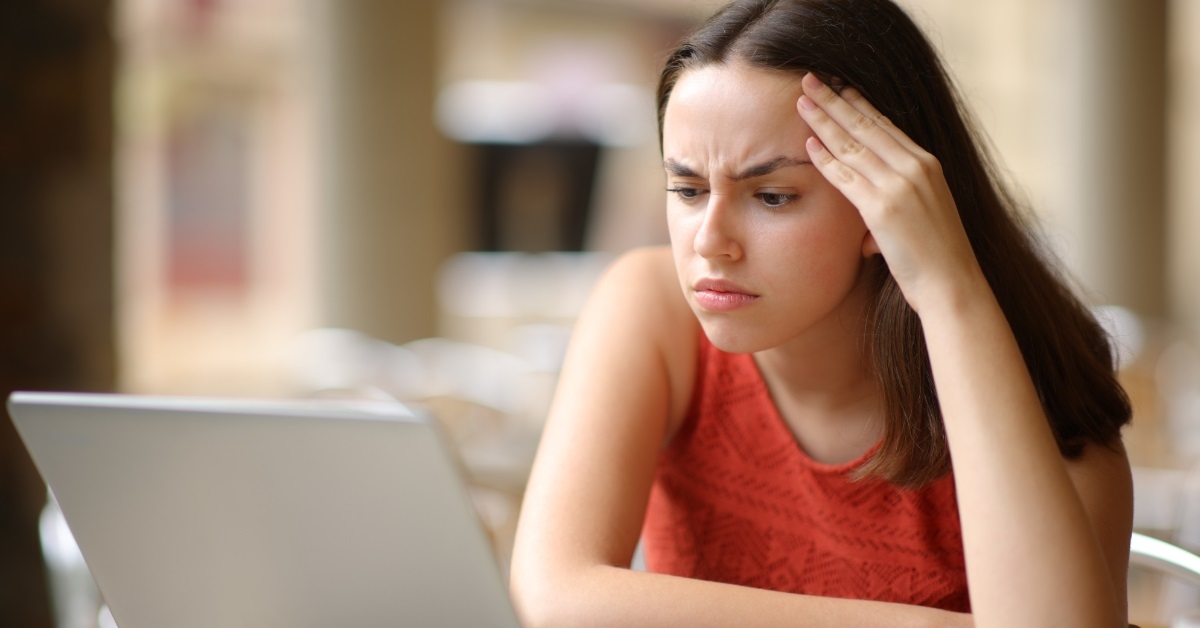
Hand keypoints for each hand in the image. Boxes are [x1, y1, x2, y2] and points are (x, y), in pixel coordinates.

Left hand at [795, 72, 983, 314]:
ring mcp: (900, 186)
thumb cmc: (937, 258)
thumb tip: (872, 212)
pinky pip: (846, 176)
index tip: (841, 87)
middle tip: (811, 81)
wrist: (952, 284)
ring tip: (802, 102)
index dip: (860, 105)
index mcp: (929, 165)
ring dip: (824, 121)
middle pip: (867, 125)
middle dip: (836, 101)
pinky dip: (825, 159)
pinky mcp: (883, 208)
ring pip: (853, 145)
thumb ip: (899, 199)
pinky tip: (808, 143)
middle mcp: (916, 168)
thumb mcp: (924, 214)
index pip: (887, 126)